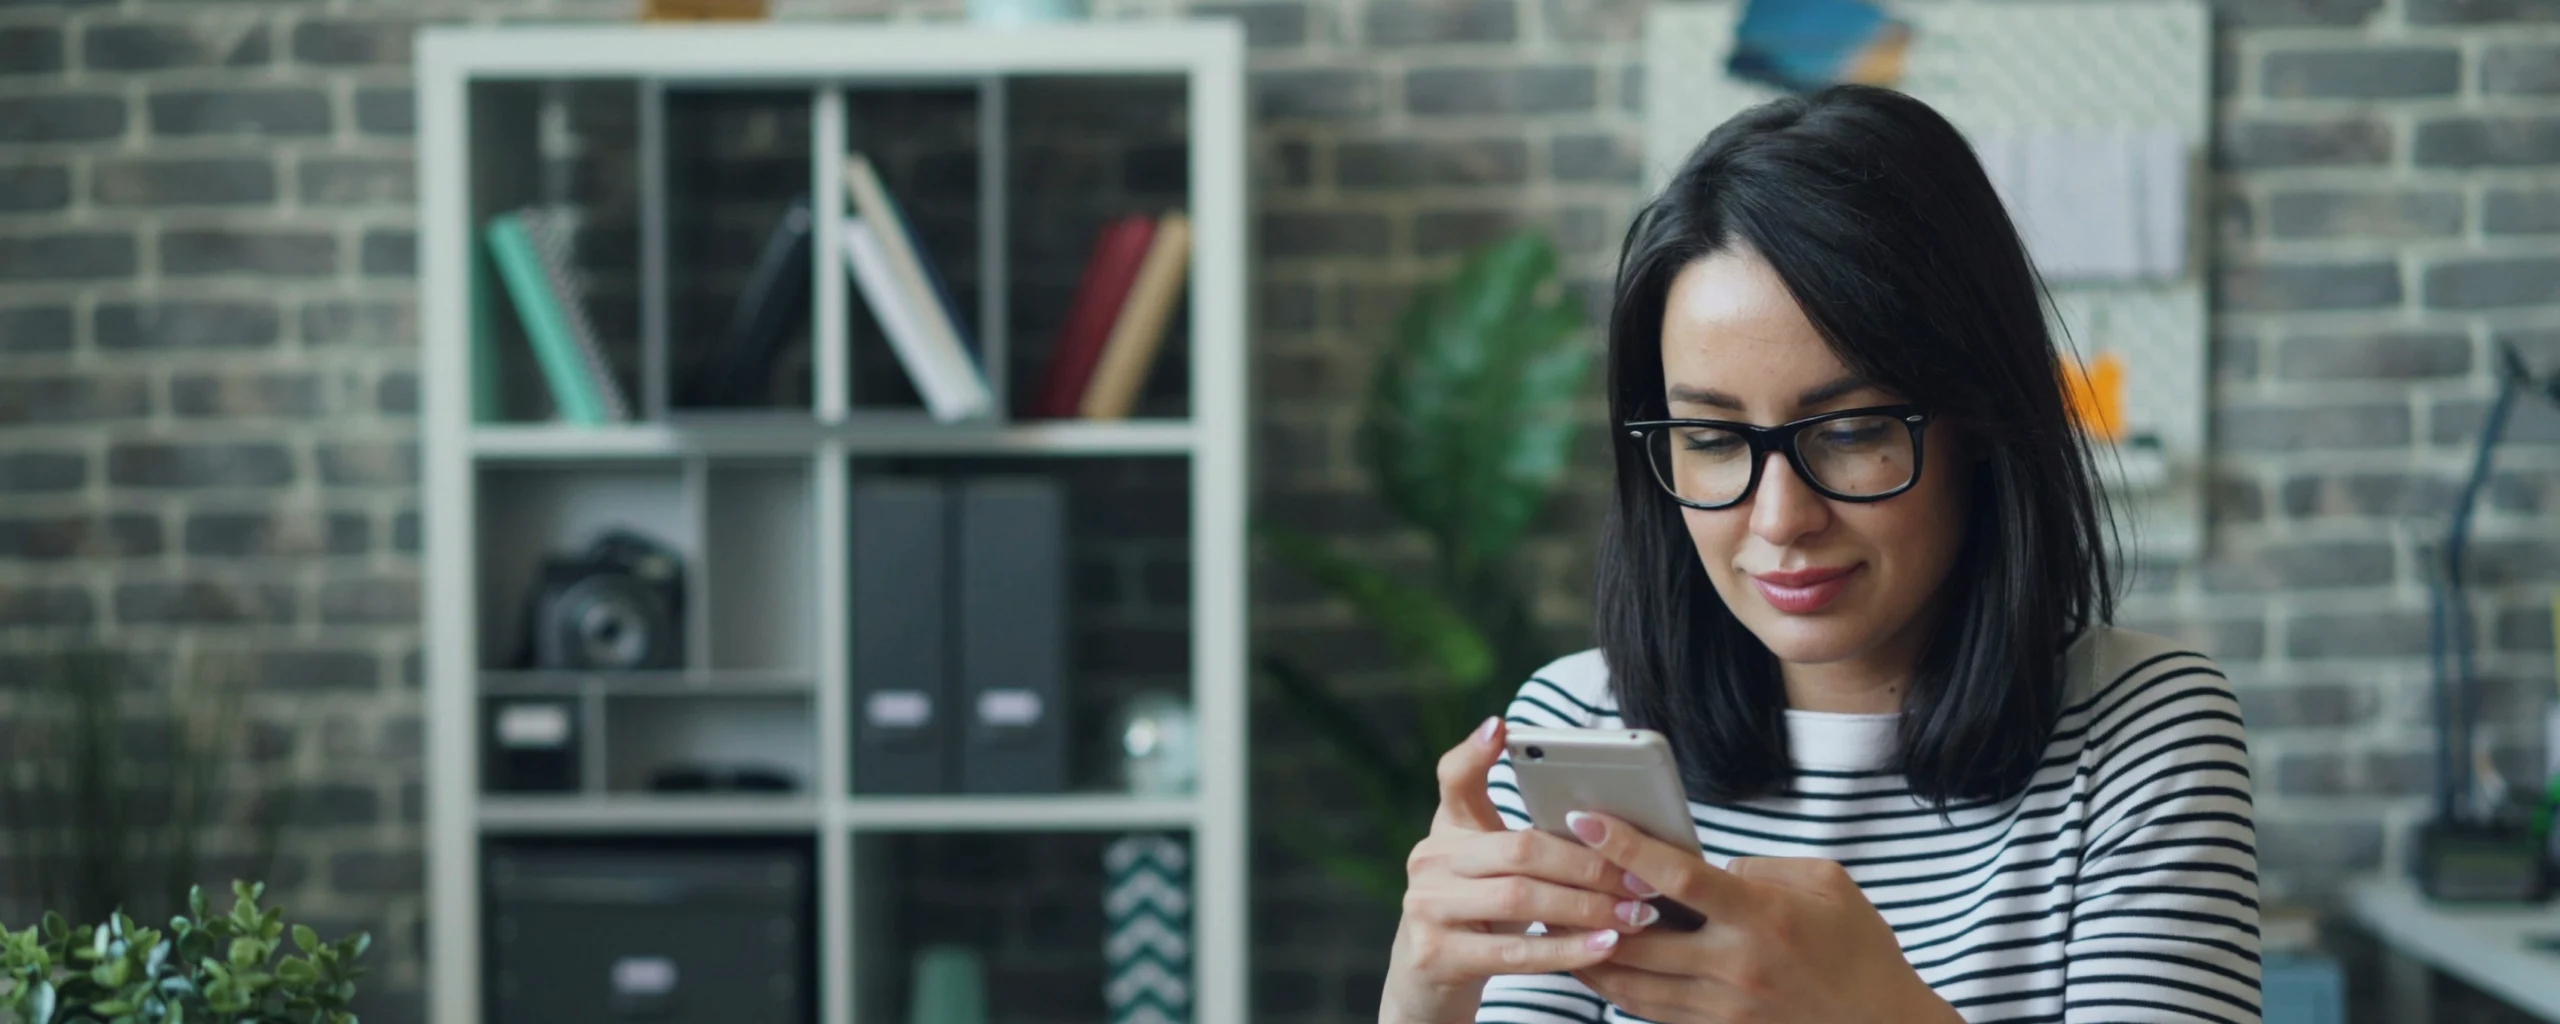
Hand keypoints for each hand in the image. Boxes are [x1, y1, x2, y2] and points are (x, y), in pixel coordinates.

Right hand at [1379, 718, 1650, 1023]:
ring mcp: (1427, 907)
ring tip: (1636, 914)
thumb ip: (1529, 842)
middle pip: (1519, 848)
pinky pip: (1515, 953)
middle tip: (1642, 878)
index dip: (1475, 752)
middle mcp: (1429, 861)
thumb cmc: (1479, 914)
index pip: (1454, 780)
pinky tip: (1607, 947)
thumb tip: (1608, 826)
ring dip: (1588, 907)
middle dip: (1589, 863)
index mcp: (1447, 830)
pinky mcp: (1436, 955)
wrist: (1426, 980)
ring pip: (1521, 898)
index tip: (1503, 726)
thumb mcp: (1491, 869)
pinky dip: (1567, 949)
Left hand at [1563, 811, 1963, 1023]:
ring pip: (1631, 979)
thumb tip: (1705, 865)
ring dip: (1587, 946)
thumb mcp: (1827, 884)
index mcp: (1762, 917)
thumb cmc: (1859, 946)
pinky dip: (1613, 984)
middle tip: (1549, 869)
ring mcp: (1723, 1005)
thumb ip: (1760, 868)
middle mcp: (1735, 964)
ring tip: (1553, 915)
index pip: (1679, 877)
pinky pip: (1648, 1009)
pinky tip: (1593, 959)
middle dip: (1586, 901)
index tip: (1586, 818)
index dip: (1626, 845)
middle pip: (1636, 934)